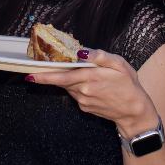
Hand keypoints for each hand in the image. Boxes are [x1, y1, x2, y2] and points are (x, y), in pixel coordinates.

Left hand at [26, 49, 158, 136]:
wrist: (135, 112)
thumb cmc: (129, 85)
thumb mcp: (119, 64)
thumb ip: (99, 57)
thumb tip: (81, 52)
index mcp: (89, 78)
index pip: (61, 76)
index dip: (44, 76)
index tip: (29, 75)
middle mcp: (83, 91)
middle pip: (61, 81)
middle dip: (50, 75)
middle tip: (39, 69)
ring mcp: (83, 101)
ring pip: (68, 86)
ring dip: (68, 79)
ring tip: (81, 73)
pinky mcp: (85, 107)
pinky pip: (75, 94)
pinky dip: (77, 86)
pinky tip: (89, 84)